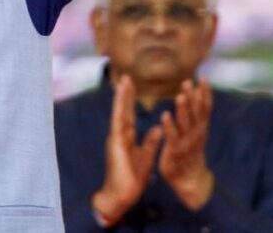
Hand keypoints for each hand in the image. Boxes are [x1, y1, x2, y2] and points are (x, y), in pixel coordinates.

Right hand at [91, 75, 162, 225]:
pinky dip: (121, 114)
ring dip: (121, 99)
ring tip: (123, 83)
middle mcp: (118, 135)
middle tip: (126, 76)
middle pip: (122, 110)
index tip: (130, 85)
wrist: (120, 195)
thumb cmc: (130, 179)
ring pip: (119, 115)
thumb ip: (150, 142)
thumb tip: (157, 128)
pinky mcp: (117, 146)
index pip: (128, 114)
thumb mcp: (144, 157)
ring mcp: (116, 140)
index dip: (129, 100)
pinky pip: (120, 126)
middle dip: (124, 93)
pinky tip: (123, 104)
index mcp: (125, 137)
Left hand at [157, 78, 214, 210]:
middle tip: (188, 82)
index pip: (205, 108)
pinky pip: (172, 137)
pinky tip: (165, 115)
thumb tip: (197, 93)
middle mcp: (196, 133)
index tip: (204, 78)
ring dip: (183, 110)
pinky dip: (170, 126)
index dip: (205, 94)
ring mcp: (186, 142)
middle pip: (195, 113)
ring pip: (185, 124)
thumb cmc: (191, 151)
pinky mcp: (175, 151)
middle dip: (192, 97)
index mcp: (201, 127)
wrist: (191, 179)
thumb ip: (196, 113)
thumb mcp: (197, 131)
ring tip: (180, 96)